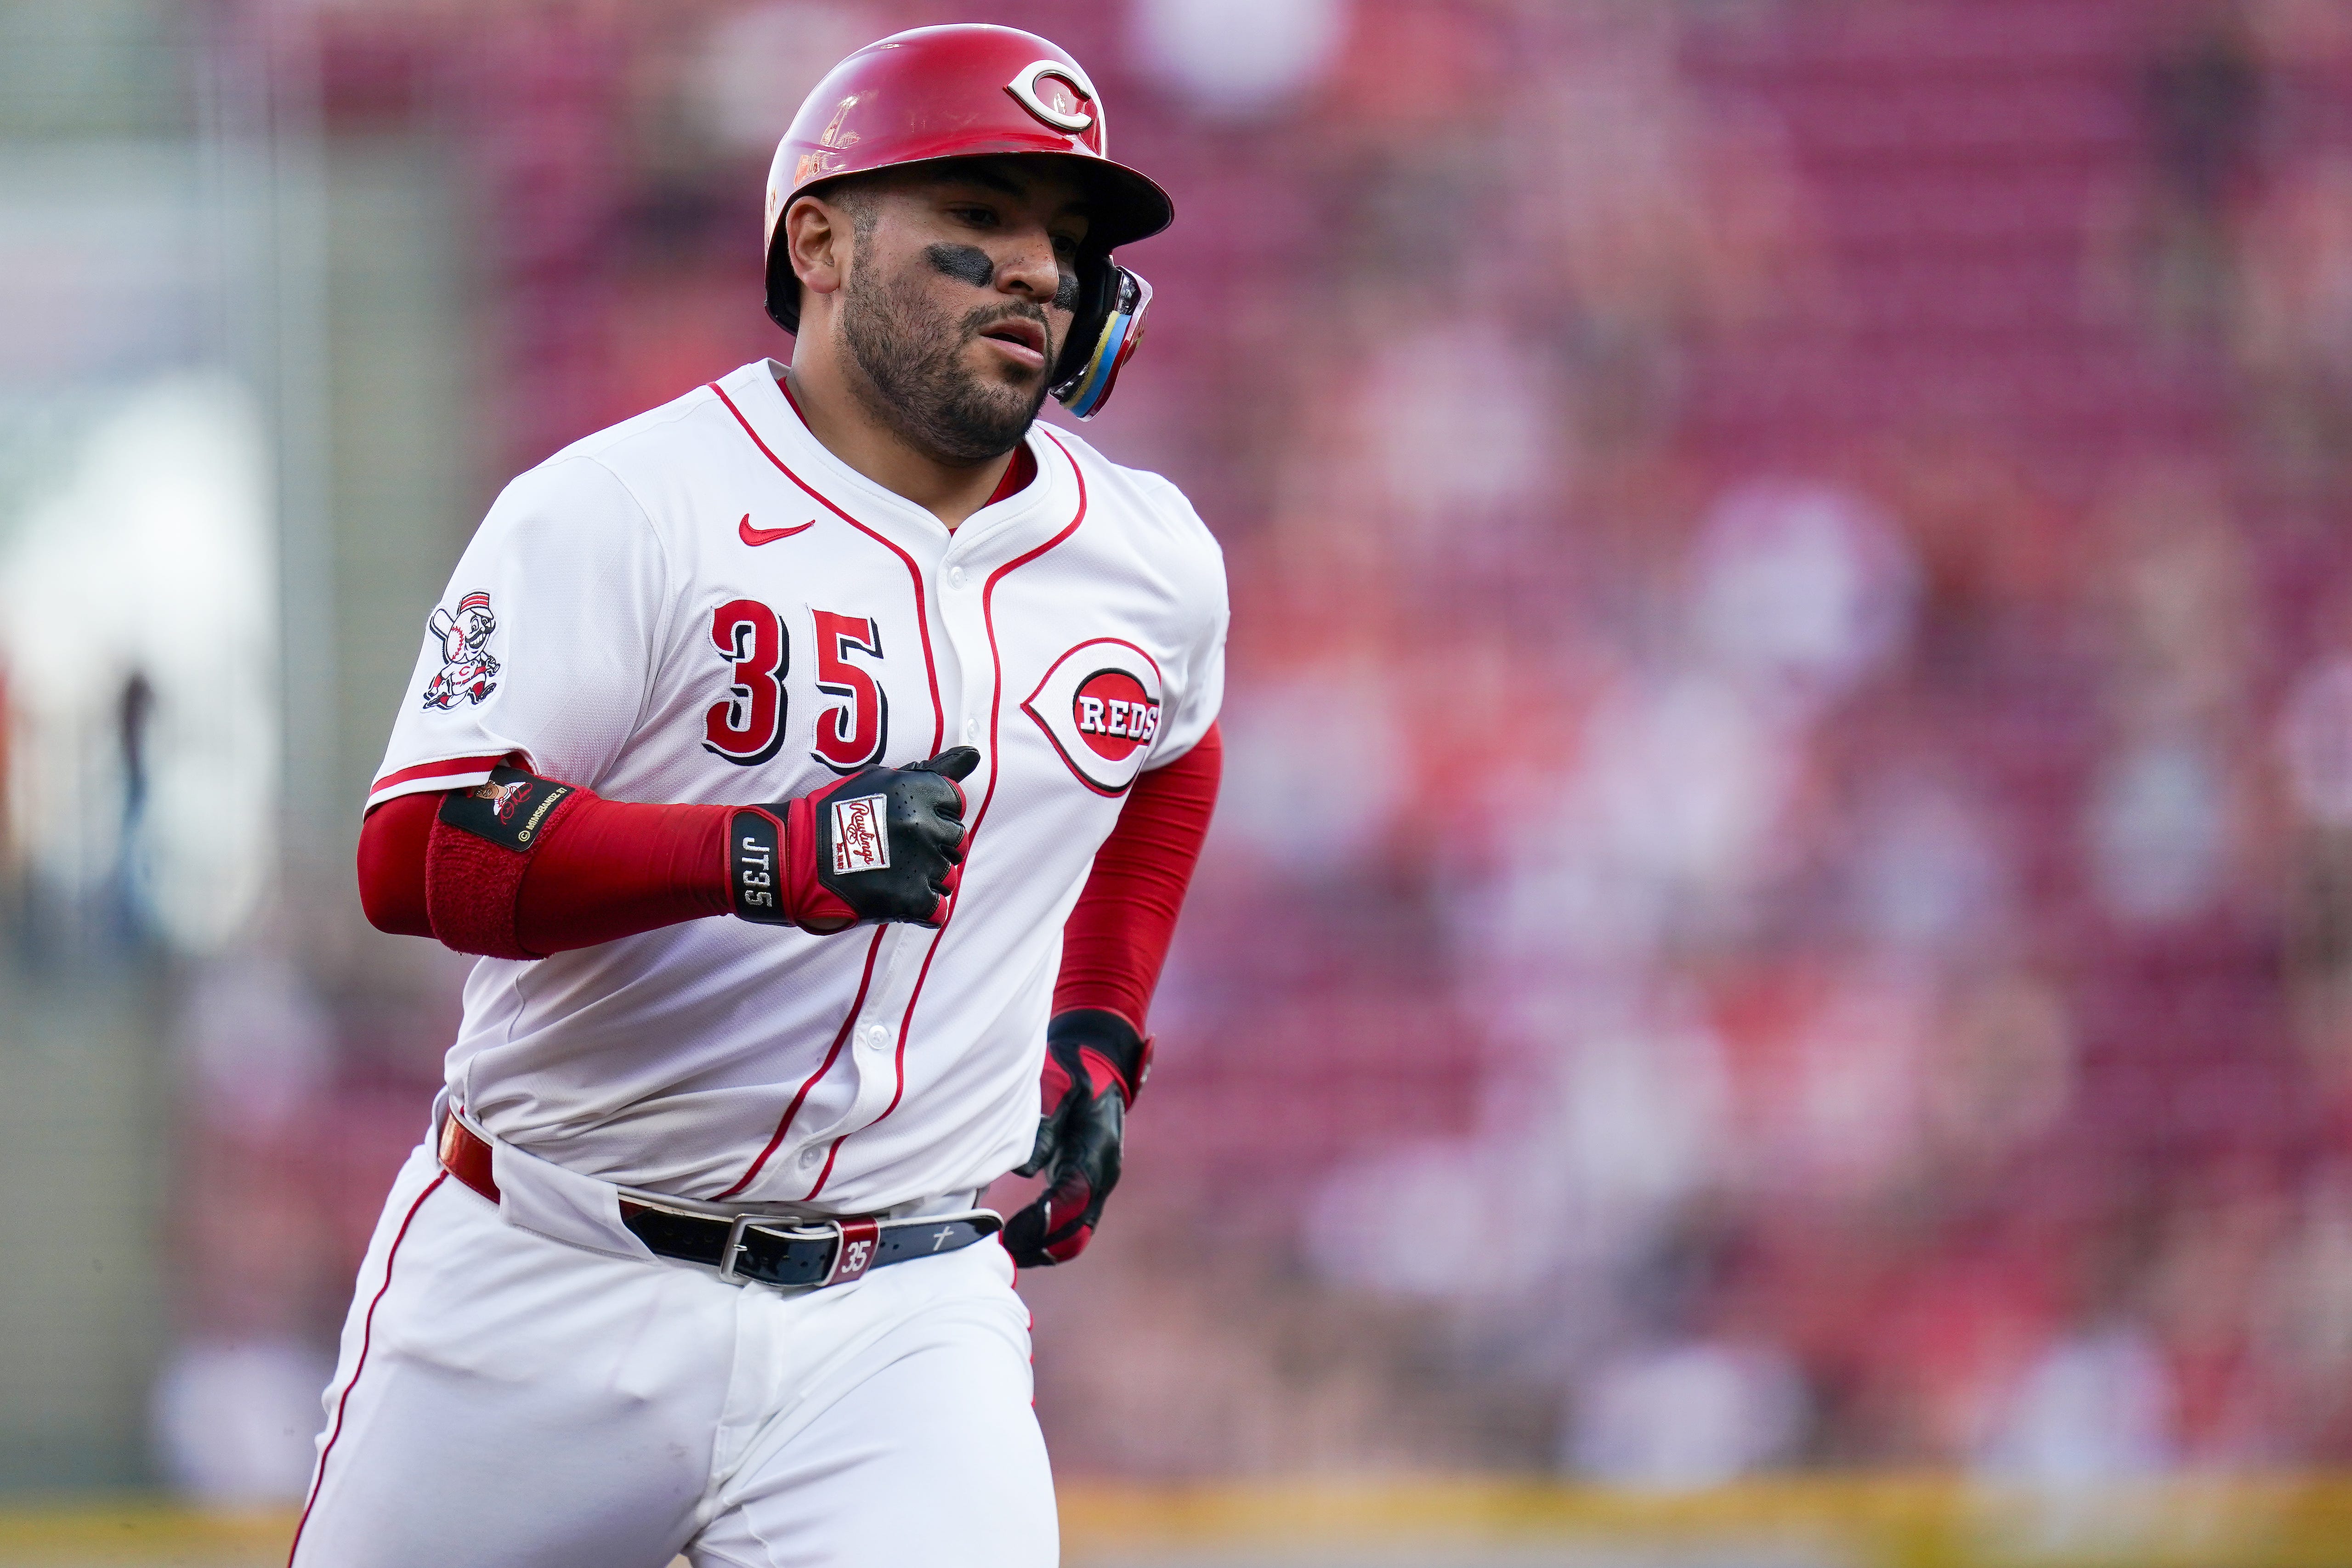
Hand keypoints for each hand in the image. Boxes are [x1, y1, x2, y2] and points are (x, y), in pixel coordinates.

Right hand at [728, 748, 978, 931]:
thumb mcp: (880, 779)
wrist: (792, 858)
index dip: (934, 814)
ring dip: (924, 879)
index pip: (955, 804)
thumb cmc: (835, 815)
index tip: (906, 821)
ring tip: (889, 874)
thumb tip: (974, 754)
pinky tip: (894, 898)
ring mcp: (921, 864)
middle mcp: (925, 825)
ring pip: (948, 877)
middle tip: (895, 850)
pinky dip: (919, 909)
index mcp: (918, 791)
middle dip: (932, 847)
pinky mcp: (911, 900)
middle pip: (956, 841)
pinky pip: (938, 910)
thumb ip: (932, 771)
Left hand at [1004, 1010, 1151, 1266]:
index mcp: (1097, 1149)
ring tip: (1008, 1252)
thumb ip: (1043, 1126)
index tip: (1011, 1232)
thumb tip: (1024, 1170)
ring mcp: (1098, 1183)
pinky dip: (1050, 1239)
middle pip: (1078, 1227)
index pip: (1074, 1196)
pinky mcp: (1087, 1186)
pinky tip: (1022, 1241)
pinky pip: (1073, 1224)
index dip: (1045, 1219)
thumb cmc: (1073, 1071)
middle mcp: (1103, 1173)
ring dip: (1045, 1248)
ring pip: (1077, 1233)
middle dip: (1042, 1244)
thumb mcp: (1057, 1086)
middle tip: (1003, 1249)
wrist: (1099, 1064)